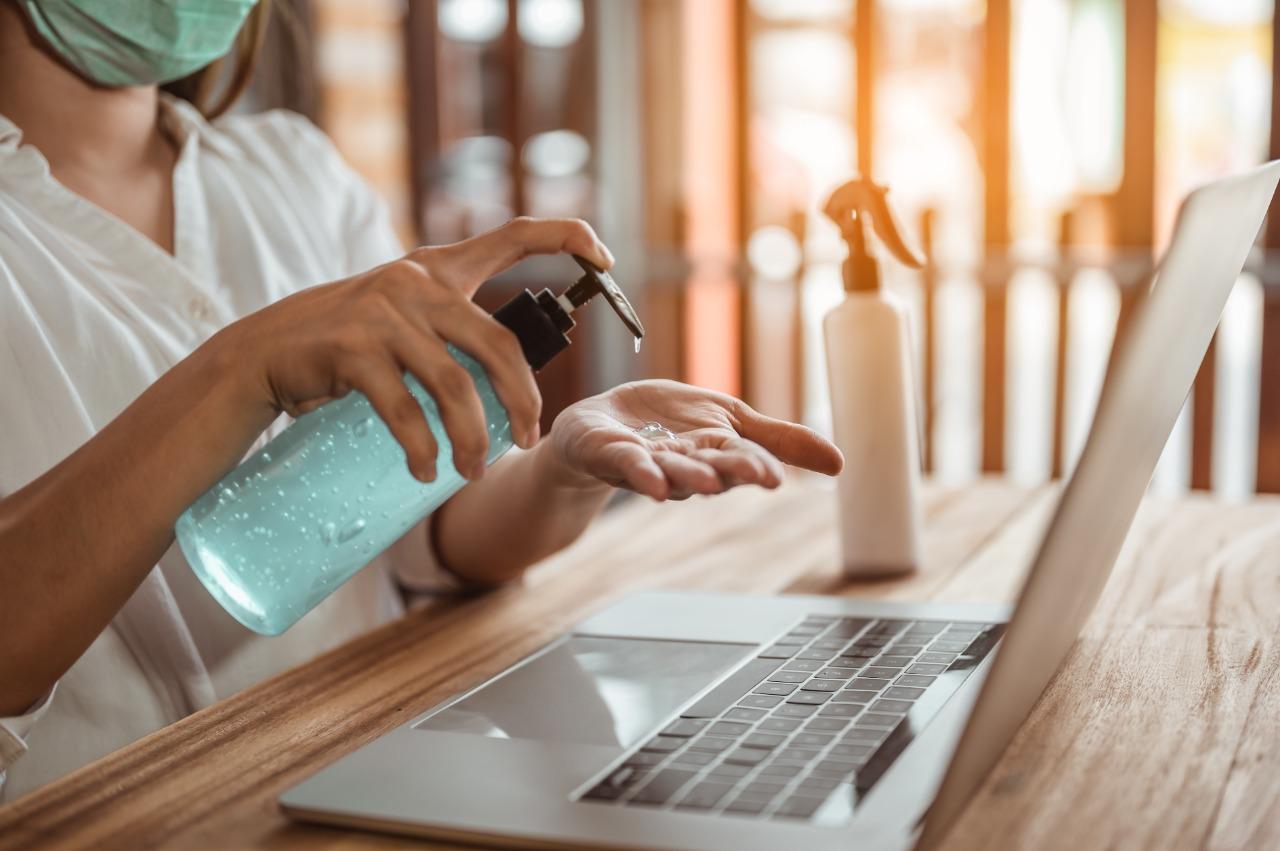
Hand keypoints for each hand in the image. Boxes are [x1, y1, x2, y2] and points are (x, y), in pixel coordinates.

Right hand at [210, 218, 613, 482]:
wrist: (261, 354)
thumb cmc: (342, 345)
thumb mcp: (400, 318)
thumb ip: (447, 331)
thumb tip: (503, 387)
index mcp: (436, 268)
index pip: (512, 236)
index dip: (564, 238)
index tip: (606, 255)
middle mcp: (416, 282)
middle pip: (499, 343)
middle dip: (522, 399)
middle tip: (526, 439)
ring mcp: (384, 314)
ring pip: (455, 385)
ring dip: (471, 437)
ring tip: (471, 470)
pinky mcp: (352, 350)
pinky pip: (403, 408)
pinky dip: (421, 446)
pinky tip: (426, 471)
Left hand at [549, 380, 842, 499]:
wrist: (604, 425)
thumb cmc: (671, 425)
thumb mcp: (731, 421)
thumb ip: (781, 440)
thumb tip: (841, 463)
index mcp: (717, 453)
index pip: (742, 461)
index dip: (758, 468)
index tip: (776, 477)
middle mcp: (685, 465)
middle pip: (712, 469)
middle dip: (732, 471)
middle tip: (756, 474)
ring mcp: (648, 463)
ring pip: (672, 472)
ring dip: (690, 476)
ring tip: (707, 480)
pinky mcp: (612, 455)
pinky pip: (629, 466)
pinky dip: (641, 472)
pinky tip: (654, 481)